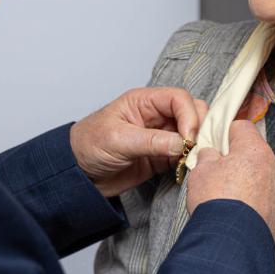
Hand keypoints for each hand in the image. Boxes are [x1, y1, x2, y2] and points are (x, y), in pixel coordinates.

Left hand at [70, 87, 207, 196]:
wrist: (77, 175)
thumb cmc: (88, 146)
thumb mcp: (119, 140)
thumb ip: (152, 141)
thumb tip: (183, 144)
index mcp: (144, 102)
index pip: (178, 99)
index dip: (189, 115)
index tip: (189, 137)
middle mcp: (156, 116)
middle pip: (191, 113)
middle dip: (197, 129)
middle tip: (194, 148)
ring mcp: (160, 136)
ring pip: (192, 134)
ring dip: (196, 145)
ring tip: (192, 159)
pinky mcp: (162, 157)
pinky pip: (184, 155)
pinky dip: (190, 160)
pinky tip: (186, 168)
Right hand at [186, 120, 274, 241]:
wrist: (233, 242)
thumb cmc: (215, 200)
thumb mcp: (201, 171)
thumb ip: (208, 156)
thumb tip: (212, 154)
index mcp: (254, 149)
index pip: (242, 127)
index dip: (226, 134)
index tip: (217, 147)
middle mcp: (274, 165)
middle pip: (255, 152)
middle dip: (239, 159)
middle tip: (221, 174)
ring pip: (264, 174)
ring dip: (250, 179)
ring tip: (232, 196)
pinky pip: (269, 196)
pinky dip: (258, 199)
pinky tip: (242, 211)